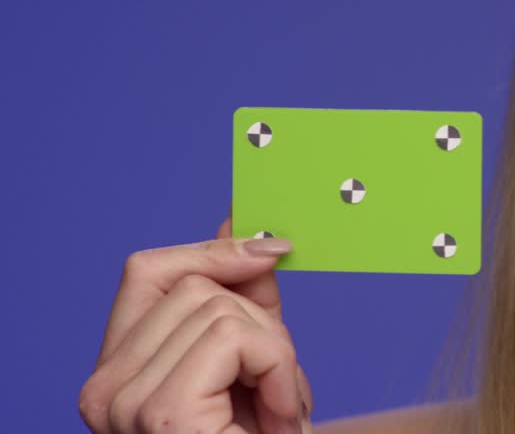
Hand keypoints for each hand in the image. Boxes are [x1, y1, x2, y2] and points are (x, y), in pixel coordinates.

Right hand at [79, 216, 314, 432]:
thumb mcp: (253, 366)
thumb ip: (246, 305)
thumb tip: (247, 230)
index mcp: (117, 374)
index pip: (146, 271)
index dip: (211, 250)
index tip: (273, 248)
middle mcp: (104, 389)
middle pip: (194, 285)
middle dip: (261, 322)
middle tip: (280, 385)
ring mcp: (123, 402)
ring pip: (220, 309)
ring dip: (276, 354)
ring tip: (279, 410)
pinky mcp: (159, 413)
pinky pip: (236, 338)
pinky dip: (278, 369)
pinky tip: (279, 417)